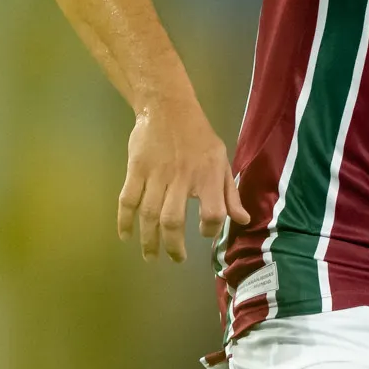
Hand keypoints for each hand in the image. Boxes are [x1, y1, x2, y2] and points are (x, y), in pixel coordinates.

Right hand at [118, 106, 248, 261]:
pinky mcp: (136, 170)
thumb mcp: (222, 162)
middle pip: (173, 220)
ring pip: (149, 214)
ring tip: (151, 256)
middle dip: (173, 245)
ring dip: (149, 239)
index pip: (213, 213)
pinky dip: (124, 220)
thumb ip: (230, 194)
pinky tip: (126, 235)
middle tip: (175, 259)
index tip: (205, 234)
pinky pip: (127, 199)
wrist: (168, 108)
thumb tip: (243, 220)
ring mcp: (156, 175)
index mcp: (207, 177)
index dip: (210, 229)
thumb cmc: (200, 138)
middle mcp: (182, 178)